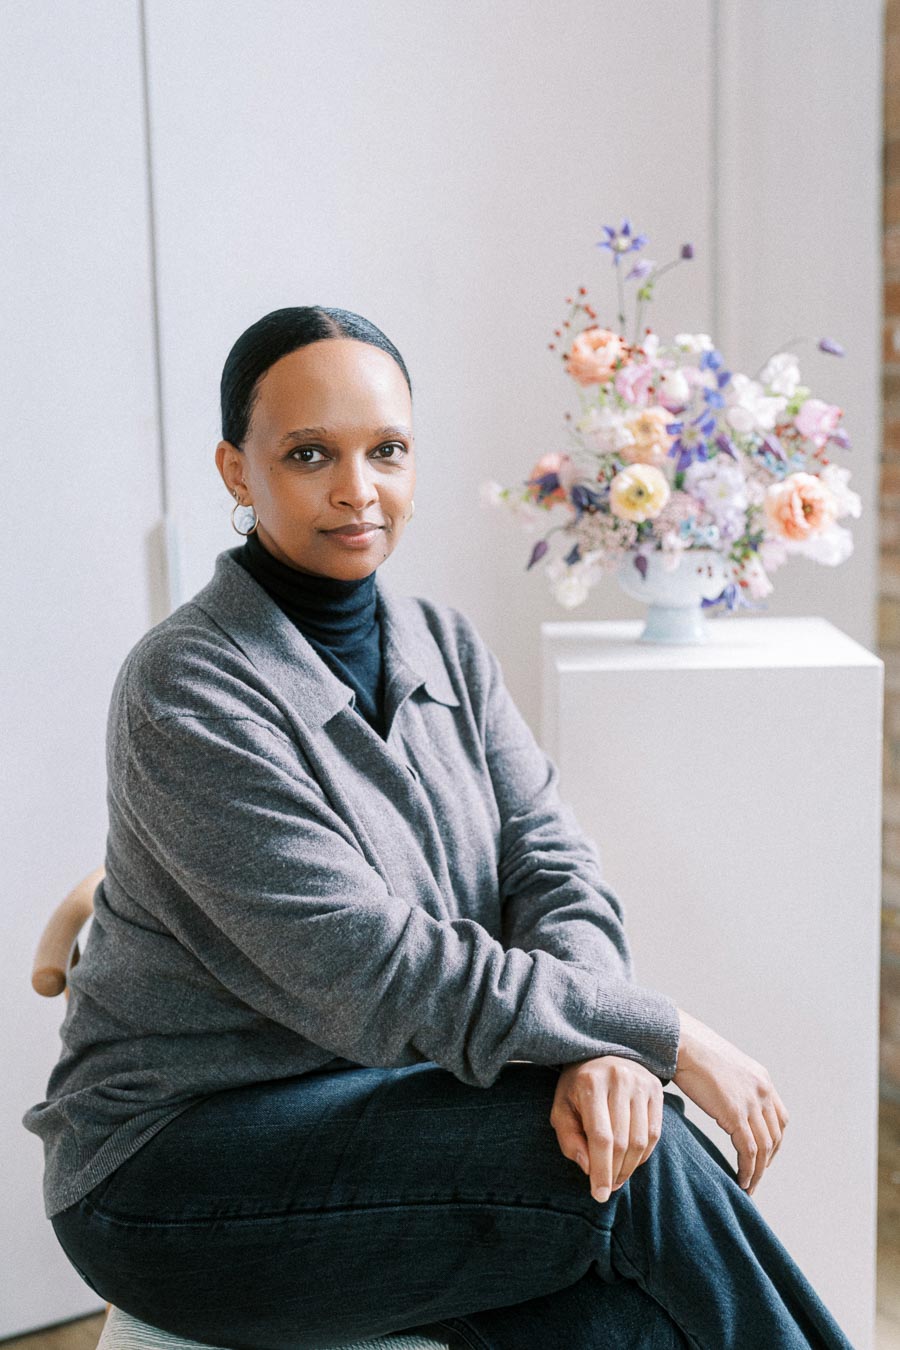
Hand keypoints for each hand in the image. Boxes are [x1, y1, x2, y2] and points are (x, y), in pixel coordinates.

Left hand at [549, 1055, 663, 1202]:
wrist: (601, 1052)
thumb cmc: (577, 1086)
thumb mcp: (561, 1108)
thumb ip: (569, 1138)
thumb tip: (589, 1168)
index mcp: (591, 1083)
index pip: (601, 1137)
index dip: (601, 1170)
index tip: (598, 1194)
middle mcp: (619, 1079)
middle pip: (623, 1142)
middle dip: (614, 1172)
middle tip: (606, 1188)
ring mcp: (641, 1082)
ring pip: (641, 1140)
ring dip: (629, 1167)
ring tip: (617, 1177)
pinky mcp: (656, 1088)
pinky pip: (654, 1132)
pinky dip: (643, 1154)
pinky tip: (630, 1161)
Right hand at [673, 1008, 788, 1196]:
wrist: (683, 1043)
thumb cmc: (694, 1053)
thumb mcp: (724, 1067)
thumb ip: (733, 1085)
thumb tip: (725, 1098)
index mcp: (762, 1079)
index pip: (779, 1119)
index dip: (774, 1142)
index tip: (763, 1156)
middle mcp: (763, 1091)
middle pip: (775, 1136)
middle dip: (768, 1160)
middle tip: (756, 1175)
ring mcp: (751, 1102)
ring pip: (764, 1147)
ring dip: (759, 1171)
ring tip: (749, 1185)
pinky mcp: (736, 1114)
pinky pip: (749, 1151)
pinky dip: (748, 1169)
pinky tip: (742, 1180)